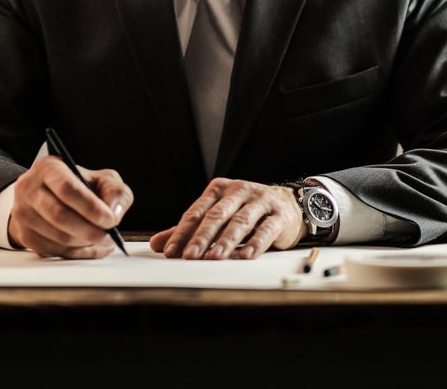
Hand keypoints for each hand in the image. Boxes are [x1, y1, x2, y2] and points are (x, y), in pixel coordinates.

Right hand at [7, 156, 131, 258]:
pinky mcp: (25, 236)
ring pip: (58, 237)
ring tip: (102, 240)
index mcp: (48, 168)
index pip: (67, 188)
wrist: (49, 196)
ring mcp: (23, 214)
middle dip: (89, 230)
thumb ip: (115, 192)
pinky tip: (90, 246)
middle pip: (59, 215)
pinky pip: (54, 252)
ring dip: (85, 243)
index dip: (91, 208)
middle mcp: (29, 189)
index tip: (110, 220)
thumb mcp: (102, 179)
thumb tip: (114, 213)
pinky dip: (77, 253)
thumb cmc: (80, 186)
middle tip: (108, 236)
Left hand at [148, 178, 304, 259]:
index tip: (171, 251)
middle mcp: (239, 191)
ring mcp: (260, 201)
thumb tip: (158, 244)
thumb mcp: (217, 216)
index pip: (197, 212)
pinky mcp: (279, 215)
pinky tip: (246, 255)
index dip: (182, 232)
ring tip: (214, 257)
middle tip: (189, 256)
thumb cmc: (247, 211)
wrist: (288, 204)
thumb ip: (189, 230)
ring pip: (240, 221)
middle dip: (201, 237)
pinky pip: (266, 229)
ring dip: (226, 240)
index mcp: (219, 189)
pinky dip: (255, 243)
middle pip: (217, 215)